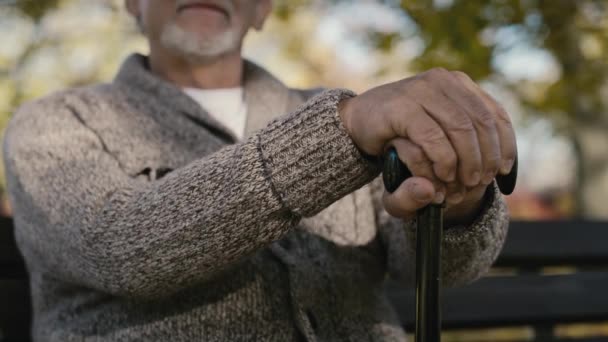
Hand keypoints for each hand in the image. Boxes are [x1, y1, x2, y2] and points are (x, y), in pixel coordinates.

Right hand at [338, 68, 515, 219]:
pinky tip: (443, 175)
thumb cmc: (401, 133)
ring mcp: (421, 90)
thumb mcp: (437, 138)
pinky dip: (443, 160)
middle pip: (481, 123)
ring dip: (468, 161)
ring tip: (464, 184)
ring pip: (461, 128)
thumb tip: (498, 156)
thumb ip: (463, 143)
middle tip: (481, 182)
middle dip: (486, 157)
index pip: (495, 113)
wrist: (357, 123)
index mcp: (457, 83)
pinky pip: (433, 136)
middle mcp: (442, 81)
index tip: (504, 171)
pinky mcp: (402, 107)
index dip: (506, 144)